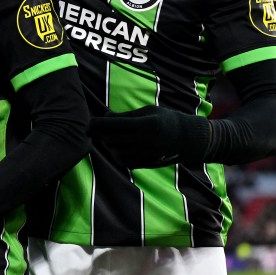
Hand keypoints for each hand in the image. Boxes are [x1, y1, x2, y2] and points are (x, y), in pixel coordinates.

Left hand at [88, 106, 211, 167]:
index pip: (113, 124)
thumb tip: (104, 115)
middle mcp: (144, 140)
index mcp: (144, 124)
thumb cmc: (164, 119)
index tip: (88, 123)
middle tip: (98, 128)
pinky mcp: (145, 163)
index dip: (96, 124)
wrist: (187, 138)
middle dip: (101, 133)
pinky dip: (115, 153)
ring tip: (109, 136)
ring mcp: (145, 153)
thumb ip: (125, 115)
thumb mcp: (147, 111)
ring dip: (107, 143)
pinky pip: (123, 161)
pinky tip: (117, 146)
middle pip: (111, 138)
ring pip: (115, 151)